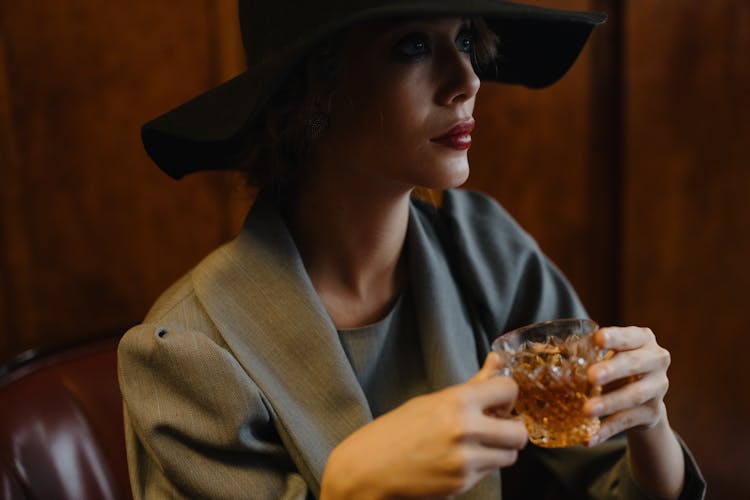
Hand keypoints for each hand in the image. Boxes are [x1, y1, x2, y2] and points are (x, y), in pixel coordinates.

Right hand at [320, 352, 527, 498]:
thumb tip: (497, 361)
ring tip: (475, 445)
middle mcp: (465, 430)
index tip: (500, 401)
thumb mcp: (434, 401)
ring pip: (509, 456)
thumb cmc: (397, 429)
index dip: (508, 396)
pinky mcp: (462, 484)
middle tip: (497, 427)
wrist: (368, 467)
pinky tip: (456, 459)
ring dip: (499, 450)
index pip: (508, 390)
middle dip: (512, 430)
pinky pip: (488, 472)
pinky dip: (480, 466)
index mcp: (457, 401)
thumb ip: (473, 386)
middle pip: (519, 432)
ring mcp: (465, 461)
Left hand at [584, 326, 670, 445]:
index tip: (598, 339)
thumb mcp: (610, 353)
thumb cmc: (618, 365)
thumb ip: (589, 351)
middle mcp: (656, 361)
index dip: (616, 337)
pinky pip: (627, 422)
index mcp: (643, 339)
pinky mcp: (653, 413)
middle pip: (635, 364)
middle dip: (613, 370)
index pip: (630, 336)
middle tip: (591, 376)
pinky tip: (588, 439)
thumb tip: (545, 354)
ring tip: (587, 410)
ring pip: (634, 396)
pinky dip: (606, 431)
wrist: (644, 395)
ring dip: (609, 403)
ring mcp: (658, 388)